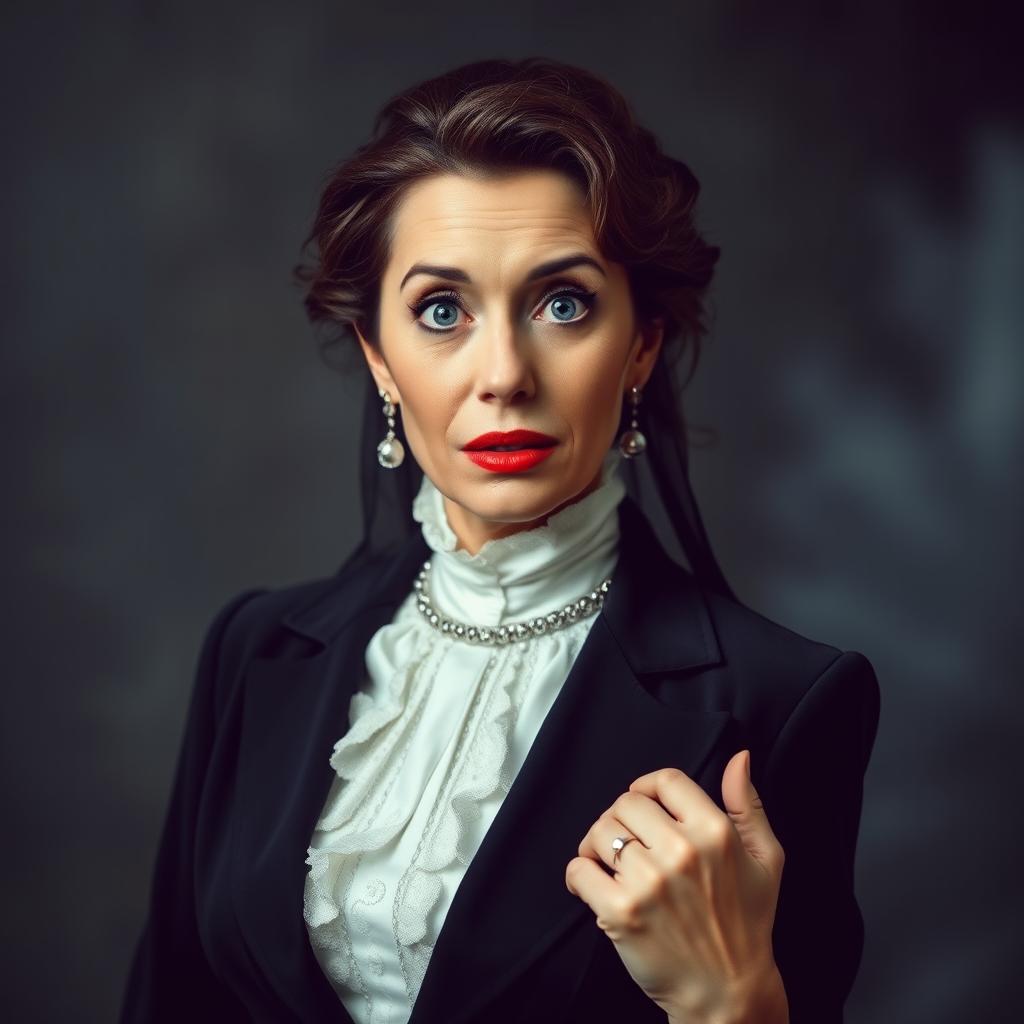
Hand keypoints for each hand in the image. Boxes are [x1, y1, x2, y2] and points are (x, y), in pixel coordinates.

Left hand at [565, 751, 787, 1022]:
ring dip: (597, 845)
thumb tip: (739, 757)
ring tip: (609, 863)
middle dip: (621, 818)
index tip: (643, 804)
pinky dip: (579, 875)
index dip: (647, 788)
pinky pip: (579, 870)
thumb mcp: (766, 858)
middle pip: (626, 803)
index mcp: (715, 832)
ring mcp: (649, 883)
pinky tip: (593, 886)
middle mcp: (682, 852)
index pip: (664, 780)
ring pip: (600, 832)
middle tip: (627, 842)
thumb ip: (747, 804)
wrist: (729, 991)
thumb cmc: (747, 923)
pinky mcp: (621, 913)